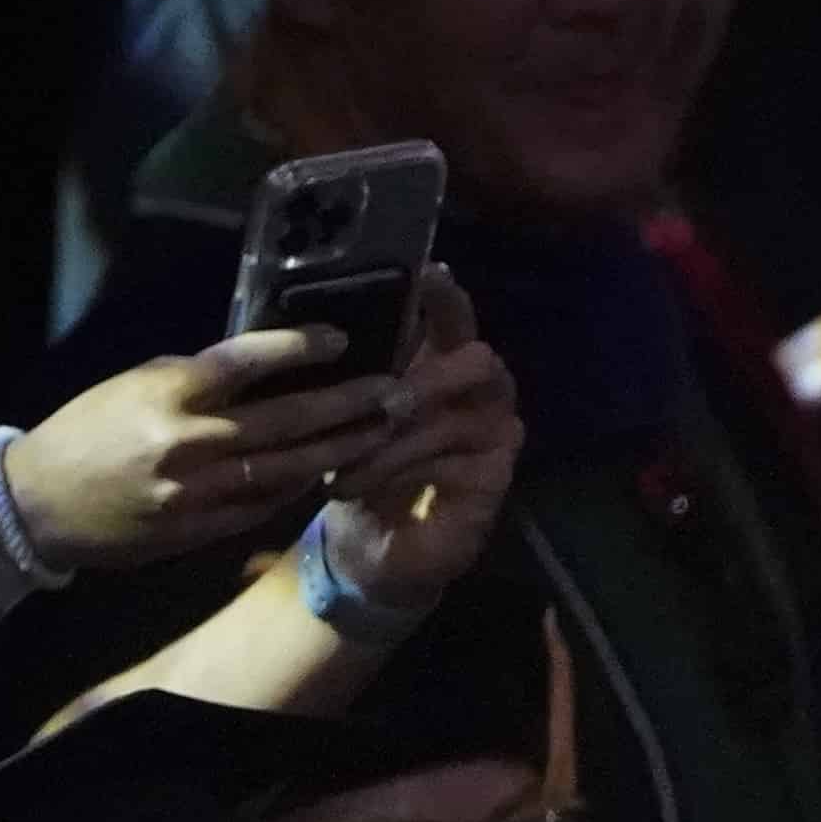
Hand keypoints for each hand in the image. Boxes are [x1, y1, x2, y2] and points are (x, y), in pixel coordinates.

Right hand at [2, 331, 410, 571]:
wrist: (40, 506)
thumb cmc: (88, 432)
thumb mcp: (133, 386)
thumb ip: (195, 380)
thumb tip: (260, 369)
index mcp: (167, 394)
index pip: (243, 362)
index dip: (296, 348)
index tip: (340, 339)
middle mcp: (190, 442)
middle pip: (287, 421)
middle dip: (349, 406)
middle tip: (398, 394)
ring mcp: (202, 491)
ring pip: (290, 468)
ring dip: (344, 450)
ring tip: (386, 432)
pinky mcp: (206, 529)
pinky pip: (269, 504)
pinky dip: (304, 486)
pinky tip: (339, 470)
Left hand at [313, 270, 522, 607]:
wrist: (372, 549)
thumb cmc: (361, 470)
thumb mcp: (349, 416)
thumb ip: (358, 373)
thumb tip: (325, 326)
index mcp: (444, 366)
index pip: (455, 320)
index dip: (447, 297)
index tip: (429, 272)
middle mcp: (482, 394)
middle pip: (478, 362)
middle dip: (426, 377)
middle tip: (382, 400)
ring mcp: (495, 437)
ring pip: (452, 417)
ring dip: (390, 439)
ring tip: (340, 462)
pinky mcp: (494, 480)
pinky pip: (447, 462)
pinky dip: (392, 472)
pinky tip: (352, 486)